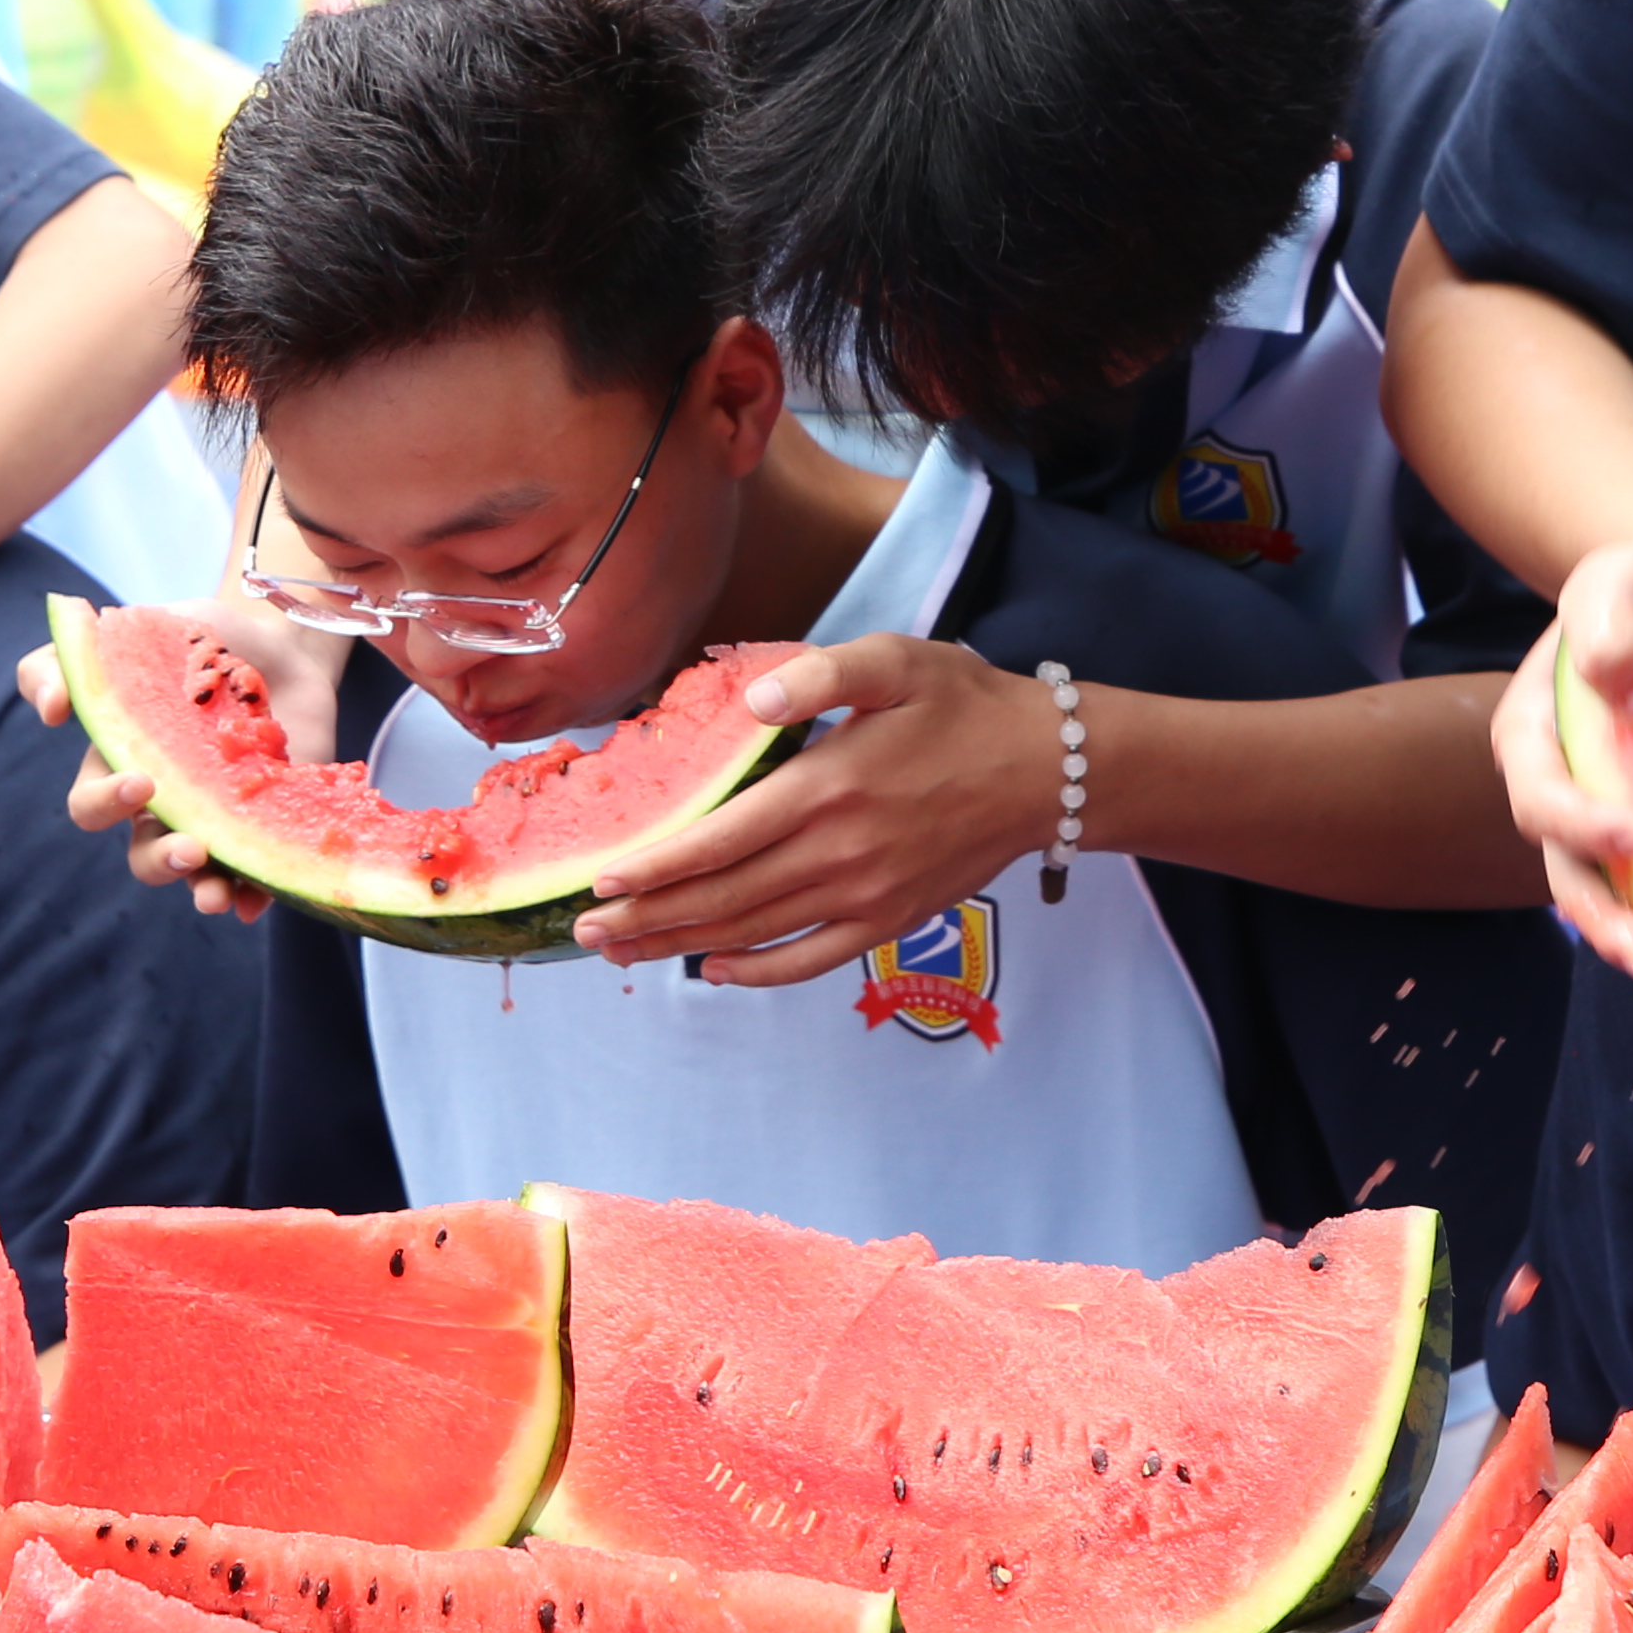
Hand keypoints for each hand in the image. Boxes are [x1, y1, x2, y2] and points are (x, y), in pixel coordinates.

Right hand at [15, 599, 341, 920]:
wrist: (286, 640)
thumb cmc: (199, 636)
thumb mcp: (135, 627)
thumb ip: (76, 656)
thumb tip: (51, 709)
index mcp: (125, 763)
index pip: (92, 805)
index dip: (105, 803)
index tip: (141, 781)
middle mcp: (168, 803)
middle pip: (142, 857)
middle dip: (159, 861)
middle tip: (191, 846)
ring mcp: (219, 819)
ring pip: (195, 877)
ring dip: (200, 891)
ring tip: (216, 895)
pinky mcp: (268, 827)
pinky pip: (256, 875)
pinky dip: (253, 895)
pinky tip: (255, 902)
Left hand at [573, 637, 1042, 986]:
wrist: (1046, 769)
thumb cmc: (964, 705)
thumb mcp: (896, 661)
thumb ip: (821, 674)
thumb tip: (753, 700)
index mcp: (829, 787)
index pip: (721, 839)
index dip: (657, 864)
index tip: (601, 877)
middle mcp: (840, 852)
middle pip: (724, 898)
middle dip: (648, 917)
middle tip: (585, 930)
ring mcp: (865, 895)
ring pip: (756, 933)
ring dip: (683, 945)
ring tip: (624, 951)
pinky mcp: (890, 919)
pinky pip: (813, 959)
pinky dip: (760, 972)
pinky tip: (718, 970)